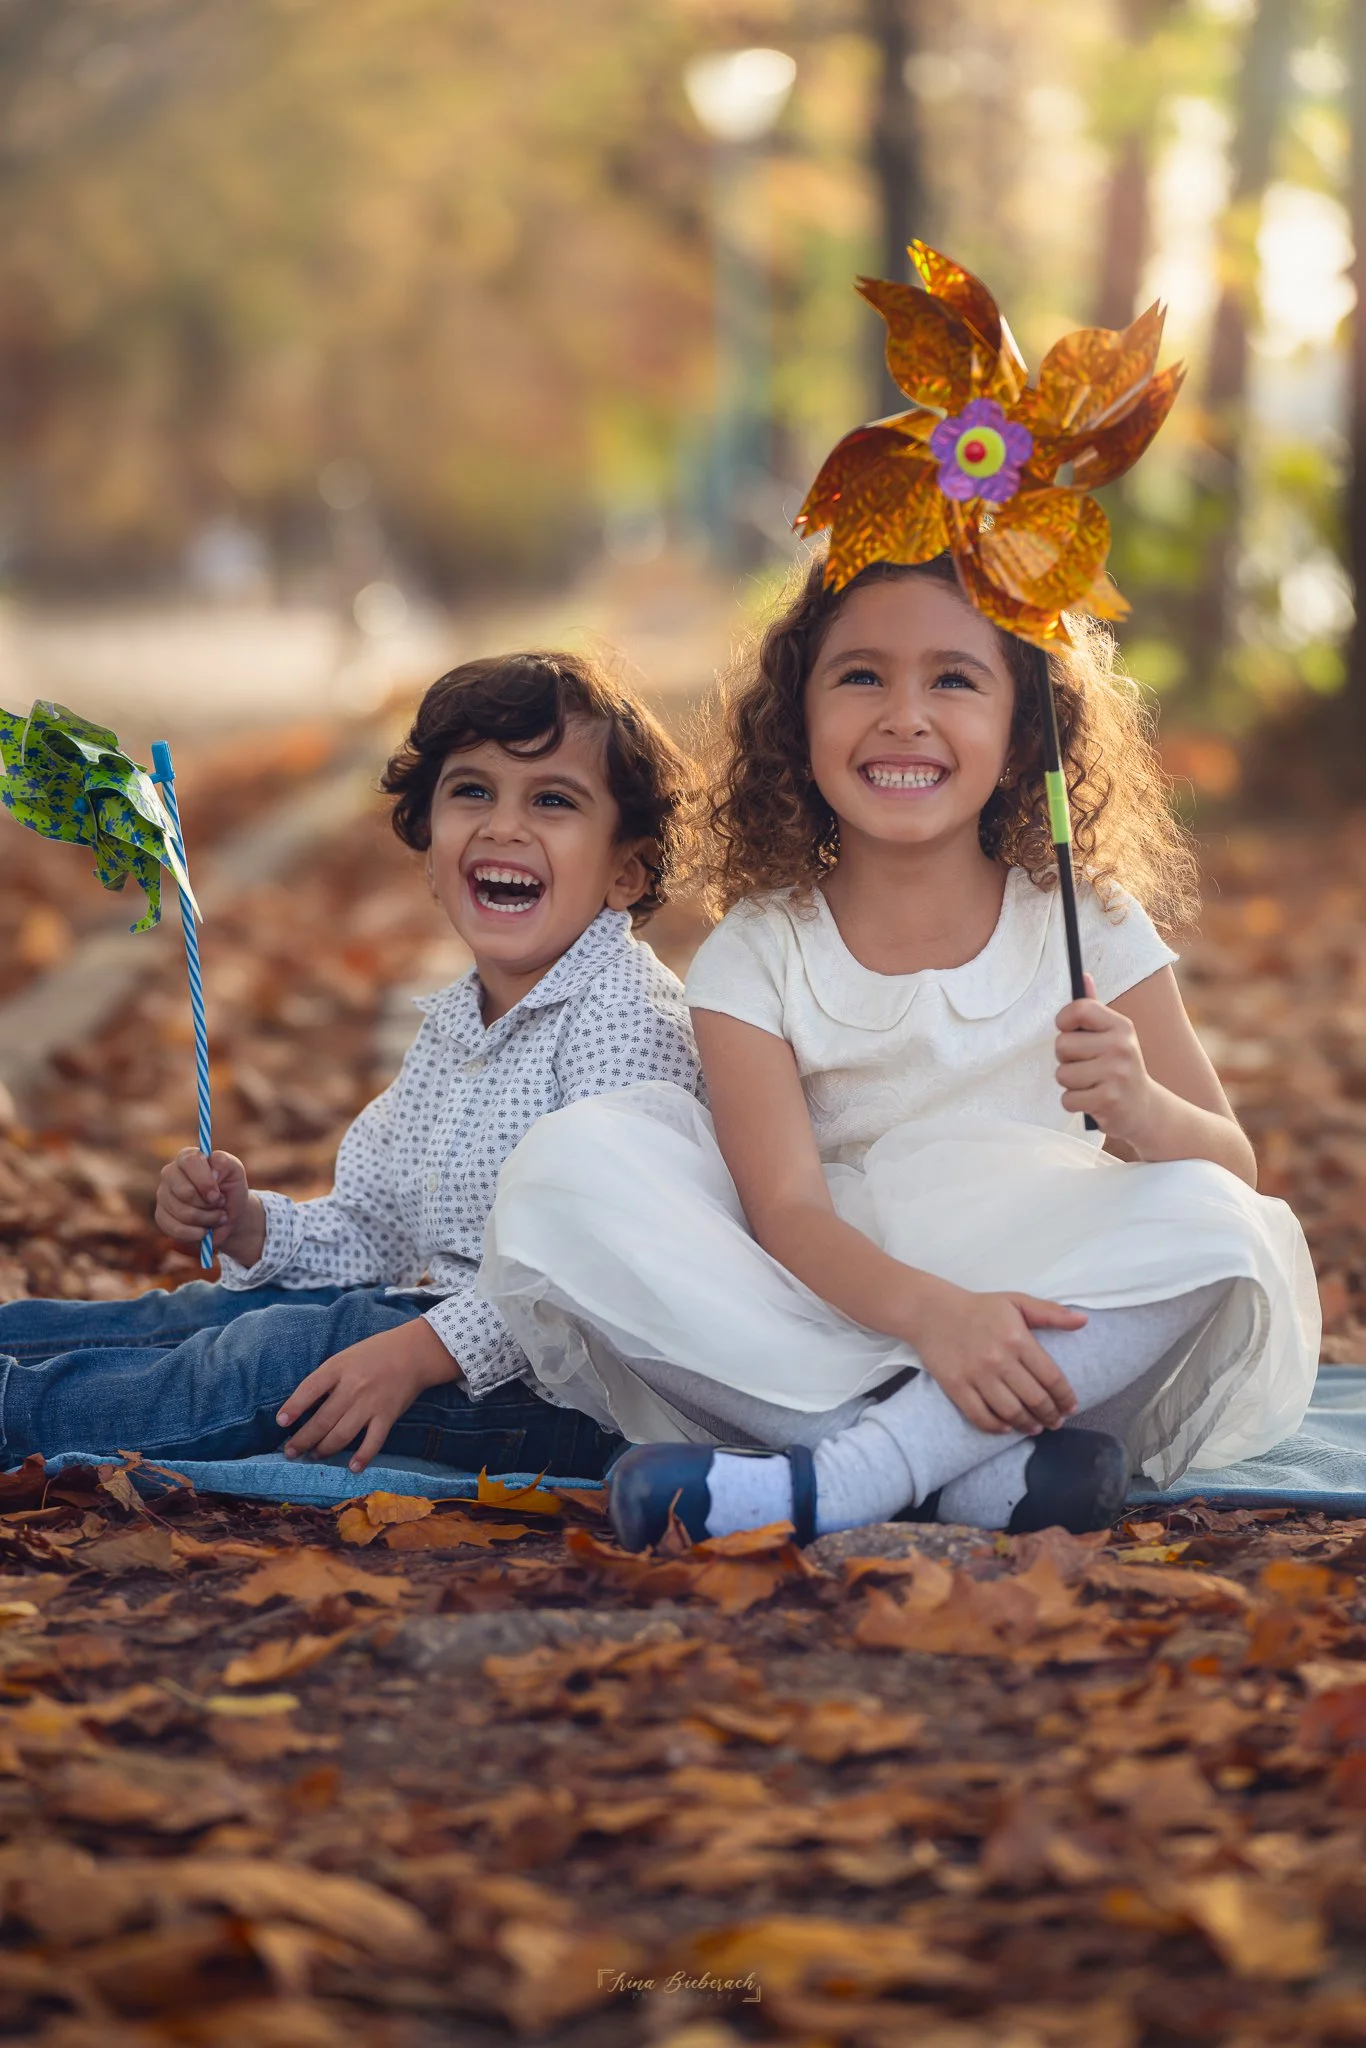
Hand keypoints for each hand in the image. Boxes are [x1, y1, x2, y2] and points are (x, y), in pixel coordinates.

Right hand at [155, 1148, 264, 1265]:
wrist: (227, 1215)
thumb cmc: (230, 1189)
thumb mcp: (235, 1172)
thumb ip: (225, 1163)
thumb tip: (213, 1168)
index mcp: (188, 1157)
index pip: (190, 1162)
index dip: (205, 1181)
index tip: (217, 1195)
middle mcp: (170, 1173)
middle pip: (185, 1192)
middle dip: (209, 1204)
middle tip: (220, 1204)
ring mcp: (163, 1195)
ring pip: (183, 1213)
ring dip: (207, 1220)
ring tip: (218, 1217)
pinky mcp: (161, 1217)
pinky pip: (176, 1229)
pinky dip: (196, 1234)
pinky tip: (205, 1230)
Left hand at [276, 1319, 461, 1473]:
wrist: (413, 1352)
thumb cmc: (374, 1354)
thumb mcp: (344, 1357)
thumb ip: (326, 1379)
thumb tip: (303, 1406)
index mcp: (338, 1368)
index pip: (309, 1390)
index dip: (293, 1407)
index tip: (281, 1423)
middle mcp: (352, 1387)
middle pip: (322, 1420)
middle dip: (303, 1440)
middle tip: (291, 1452)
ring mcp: (370, 1403)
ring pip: (342, 1434)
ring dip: (324, 1450)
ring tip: (314, 1456)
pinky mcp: (388, 1416)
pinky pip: (373, 1441)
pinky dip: (363, 1456)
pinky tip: (352, 1467)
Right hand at [908, 1275, 1083, 1435]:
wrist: (931, 1312)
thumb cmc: (979, 1308)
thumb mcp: (1016, 1302)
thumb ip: (1050, 1313)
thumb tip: (1083, 1321)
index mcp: (1017, 1339)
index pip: (1051, 1377)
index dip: (1065, 1397)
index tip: (1070, 1407)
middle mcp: (999, 1359)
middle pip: (1034, 1399)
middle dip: (1050, 1415)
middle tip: (1056, 1421)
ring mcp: (976, 1375)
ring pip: (1010, 1412)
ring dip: (1028, 1425)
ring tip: (1035, 1428)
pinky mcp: (956, 1387)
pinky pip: (980, 1416)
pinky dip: (997, 1427)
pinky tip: (1006, 1427)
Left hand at [1055, 972, 1155, 1141]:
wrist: (1144, 1109)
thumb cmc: (1118, 1067)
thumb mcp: (1112, 1035)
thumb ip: (1093, 1009)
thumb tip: (1082, 975)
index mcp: (1121, 1026)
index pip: (1078, 1009)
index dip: (1064, 1021)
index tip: (1070, 1031)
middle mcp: (1122, 1046)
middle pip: (1062, 1044)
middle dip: (1066, 1059)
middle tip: (1086, 1066)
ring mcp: (1117, 1074)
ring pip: (1062, 1074)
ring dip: (1070, 1084)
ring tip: (1092, 1084)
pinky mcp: (1109, 1100)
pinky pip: (1068, 1099)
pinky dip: (1075, 1103)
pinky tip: (1093, 1101)